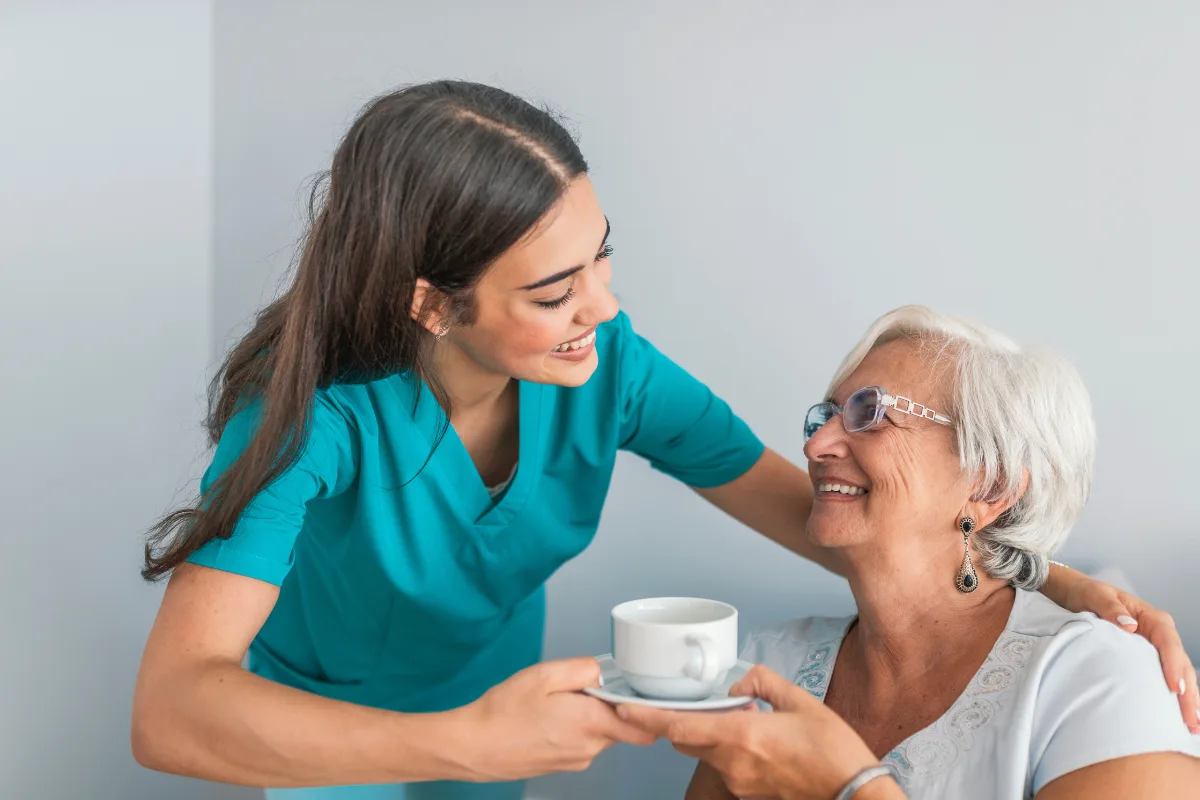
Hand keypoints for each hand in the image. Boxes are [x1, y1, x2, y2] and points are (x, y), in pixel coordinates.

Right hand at [456, 657, 655, 781]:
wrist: (473, 746)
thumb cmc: (504, 711)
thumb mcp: (544, 674)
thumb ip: (583, 669)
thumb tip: (604, 672)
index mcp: (591, 723)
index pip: (644, 726)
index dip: (643, 707)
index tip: (629, 691)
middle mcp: (589, 748)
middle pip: (621, 725)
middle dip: (607, 706)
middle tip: (576, 690)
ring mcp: (576, 761)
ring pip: (600, 734)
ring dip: (588, 718)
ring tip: (554, 705)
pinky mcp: (563, 766)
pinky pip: (581, 744)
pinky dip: (572, 730)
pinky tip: (546, 720)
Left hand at [618, 665, 887, 799]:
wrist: (854, 793)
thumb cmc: (833, 750)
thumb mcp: (801, 702)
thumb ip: (764, 682)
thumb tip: (741, 681)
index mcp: (740, 736)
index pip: (678, 725)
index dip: (645, 716)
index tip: (622, 706)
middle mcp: (732, 762)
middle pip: (685, 739)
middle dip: (679, 719)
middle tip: (693, 699)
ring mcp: (739, 781)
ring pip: (705, 751)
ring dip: (710, 732)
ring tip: (742, 716)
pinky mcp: (749, 791)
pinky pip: (725, 764)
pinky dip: (728, 747)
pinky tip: (756, 737)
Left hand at [1062, 577, 1199, 733]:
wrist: (1078, 595)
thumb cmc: (1089, 595)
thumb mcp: (1095, 596)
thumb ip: (1109, 608)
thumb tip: (1128, 624)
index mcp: (1151, 618)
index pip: (1168, 641)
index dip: (1173, 664)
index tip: (1174, 688)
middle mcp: (1160, 634)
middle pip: (1180, 663)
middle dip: (1188, 692)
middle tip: (1191, 720)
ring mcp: (1157, 648)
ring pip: (1178, 674)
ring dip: (1186, 700)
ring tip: (1192, 726)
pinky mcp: (1149, 660)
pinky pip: (1165, 678)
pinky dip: (1174, 697)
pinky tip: (1177, 718)